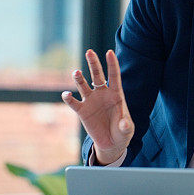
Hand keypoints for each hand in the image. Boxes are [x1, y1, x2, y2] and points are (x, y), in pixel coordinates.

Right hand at [62, 49, 133, 164]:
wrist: (111, 143)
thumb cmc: (122, 132)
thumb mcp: (127, 129)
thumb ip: (126, 125)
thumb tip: (123, 123)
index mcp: (116, 94)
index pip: (114, 76)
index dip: (112, 64)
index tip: (109, 52)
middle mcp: (102, 94)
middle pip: (97, 75)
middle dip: (93, 63)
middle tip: (89, 51)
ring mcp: (91, 101)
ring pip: (83, 85)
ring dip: (79, 79)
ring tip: (76, 72)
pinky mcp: (82, 110)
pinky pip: (74, 102)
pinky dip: (69, 98)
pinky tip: (66, 94)